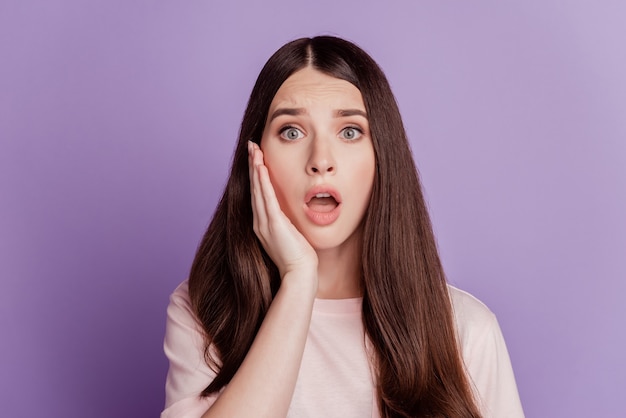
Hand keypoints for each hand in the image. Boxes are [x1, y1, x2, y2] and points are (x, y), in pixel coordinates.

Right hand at [248, 141, 317, 280]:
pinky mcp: (273, 223)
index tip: (256, 158)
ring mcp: (264, 222)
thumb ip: (287, 224)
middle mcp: (260, 221)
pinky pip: (266, 197)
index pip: (258, 194)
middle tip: (251, 146)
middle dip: (252, 165)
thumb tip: (291, 215)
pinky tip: (260, 167)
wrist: (299, 274)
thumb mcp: (291, 235)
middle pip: (254, 187)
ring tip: (253, 149)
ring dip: (255, 168)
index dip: (255, 175)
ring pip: (258, 189)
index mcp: (263, 224)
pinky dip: (262, 181)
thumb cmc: (299, 258)